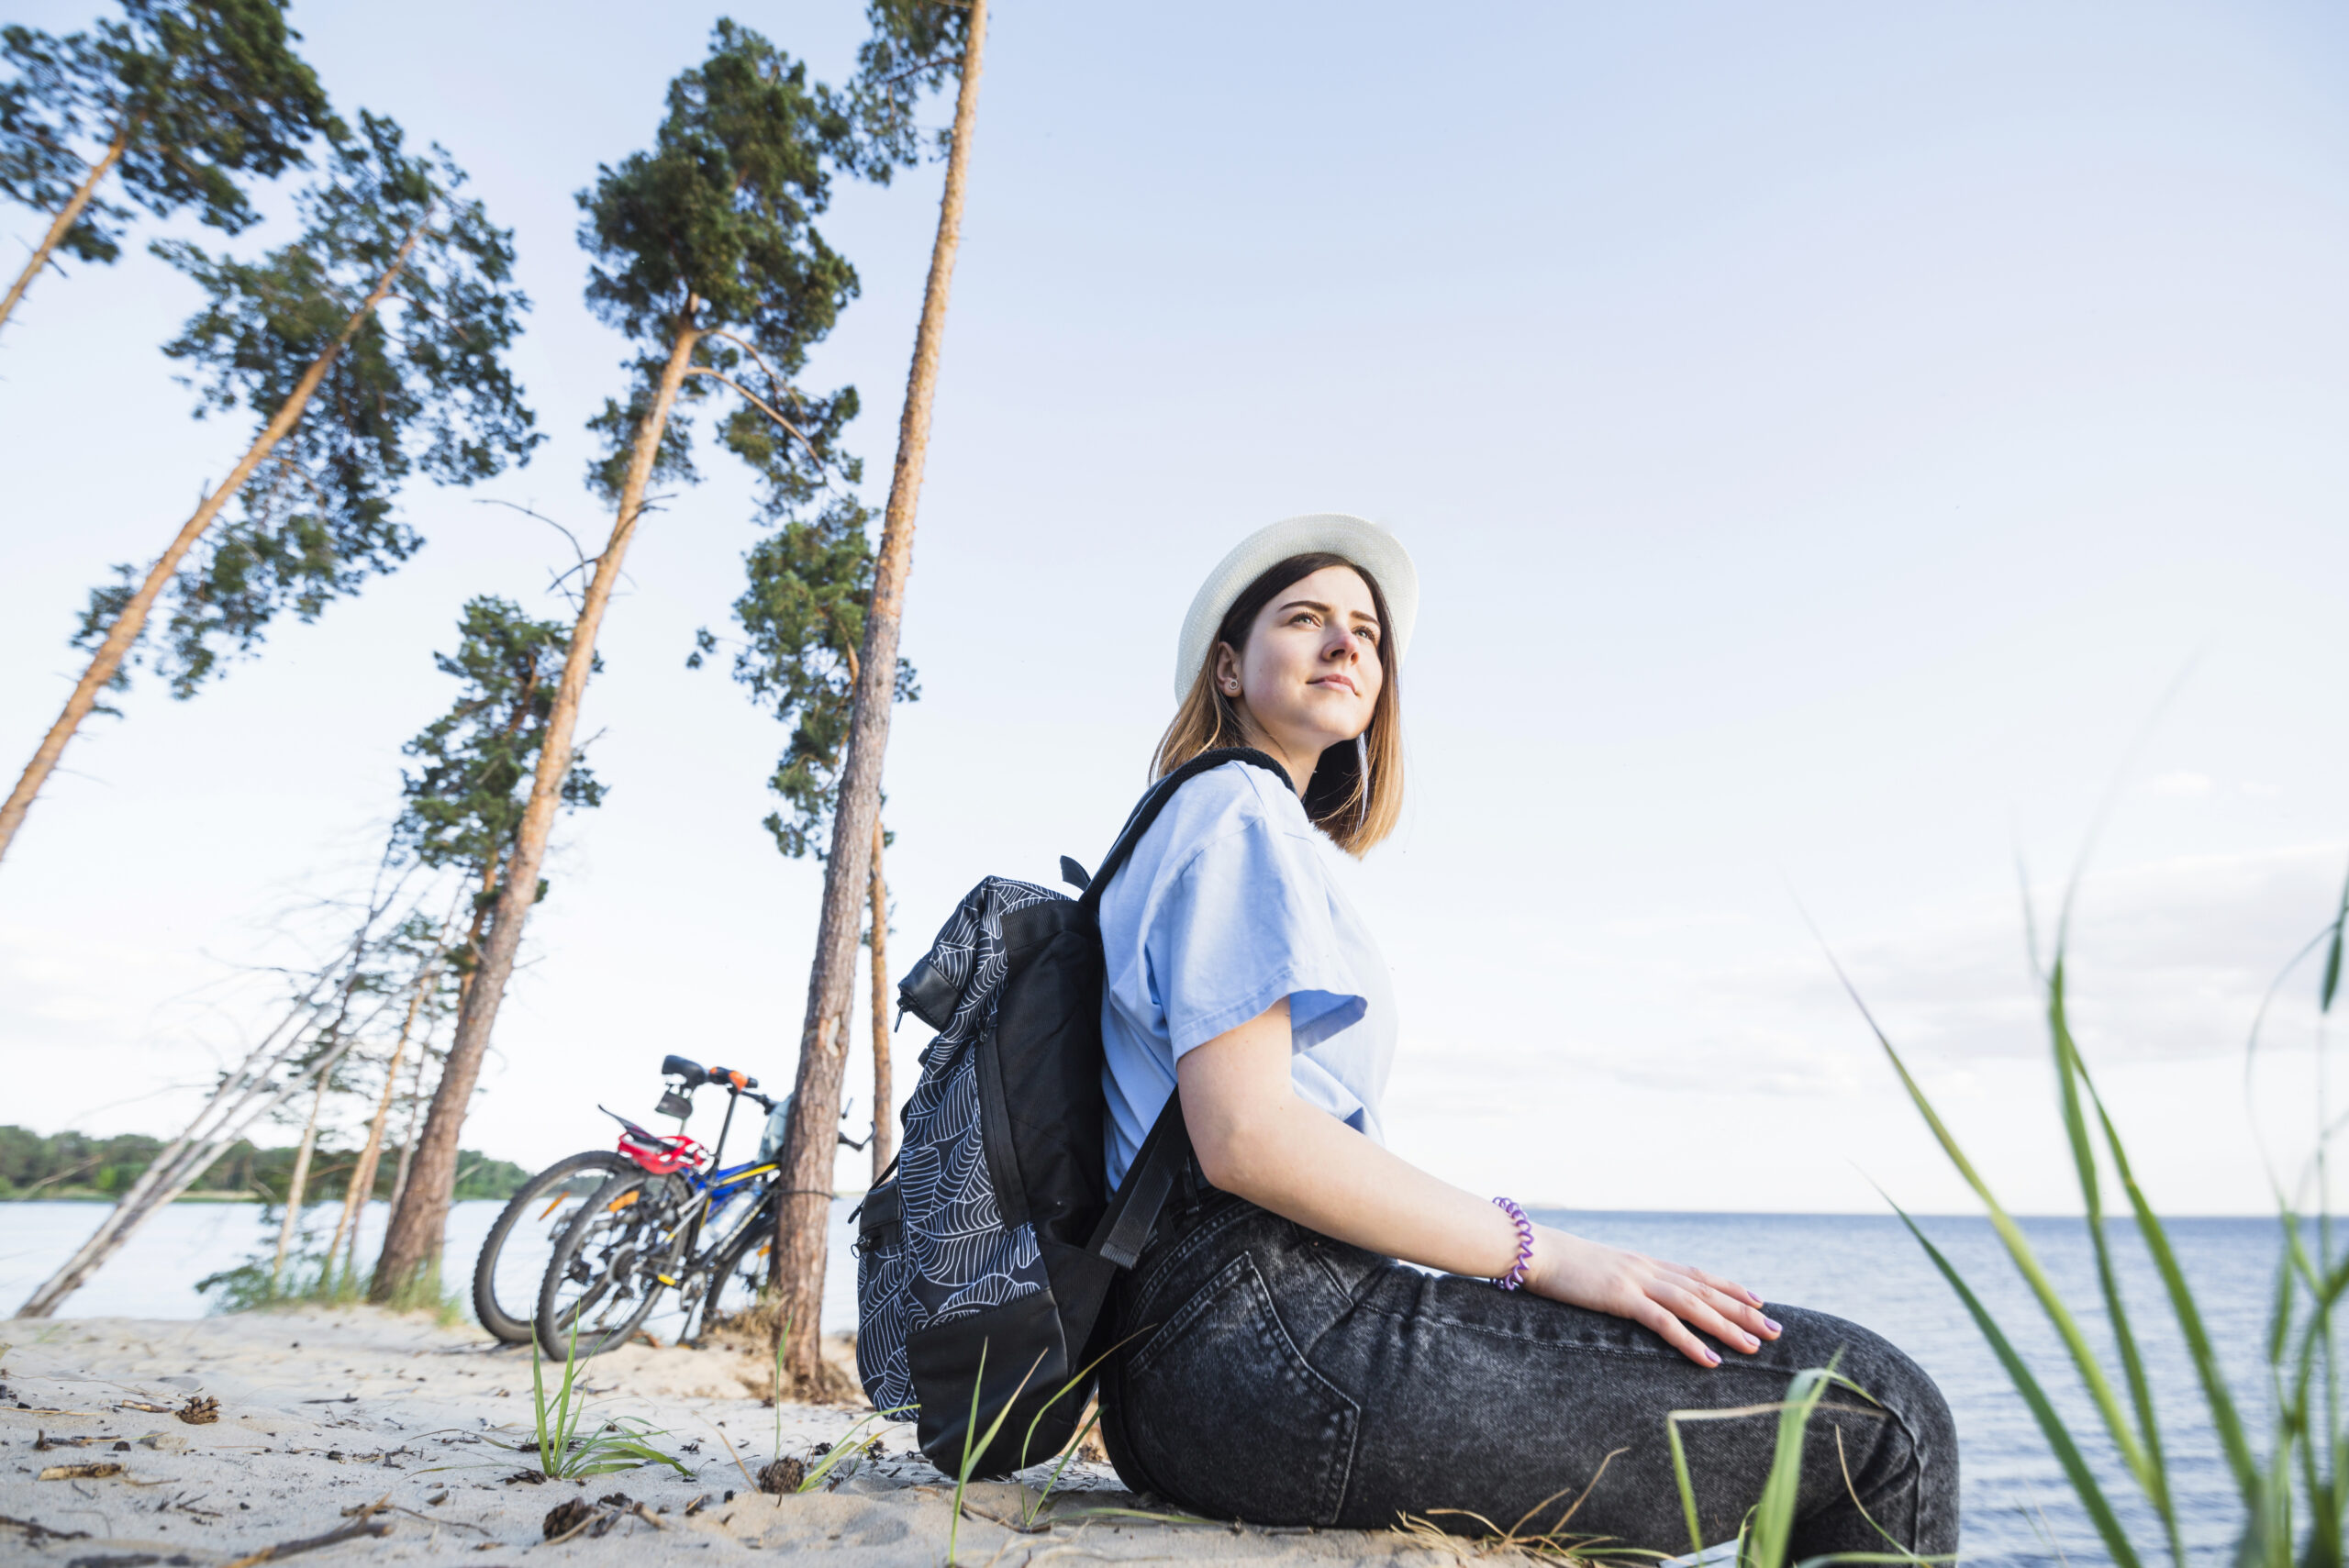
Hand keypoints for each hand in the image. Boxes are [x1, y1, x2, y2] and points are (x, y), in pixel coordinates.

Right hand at [1524, 1225, 1780, 1367]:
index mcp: (1643, 1262)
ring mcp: (1637, 1280)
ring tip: (1756, 1346)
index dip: (1731, 1287)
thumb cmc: (1557, 1262)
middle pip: (1707, 1290)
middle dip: (1744, 1311)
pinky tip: (1710, 1359)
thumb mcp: (1596, 1270)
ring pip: (1694, 1305)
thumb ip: (1618, 1279)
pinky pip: (1664, 1322)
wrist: (1532, 1250)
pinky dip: (1690, 1341)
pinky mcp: (1622, 1297)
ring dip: (1728, 1327)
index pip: (1697, 1274)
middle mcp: (1648, 1268)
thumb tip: (1628, 1293)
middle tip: (1776, 1330)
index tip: (1759, 1301)